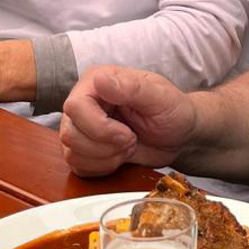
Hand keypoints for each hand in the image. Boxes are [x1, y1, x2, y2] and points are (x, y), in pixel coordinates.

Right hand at [61, 67, 195, 177]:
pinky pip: (78, 167)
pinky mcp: (85, 149)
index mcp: (97, 81)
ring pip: (71, 153)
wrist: (180, 134)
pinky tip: (119, 157)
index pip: (75, 107)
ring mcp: (82, 127)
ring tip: (127, 146)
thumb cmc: (173, 111)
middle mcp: (84, 102)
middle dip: (105, 146)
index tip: (127, 135)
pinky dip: (102, 168)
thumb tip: (100, 80)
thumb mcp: (160, 97)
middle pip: (69, 133)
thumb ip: (131, 87)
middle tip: (131, 140)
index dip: (100, 128)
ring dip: (105, 158)